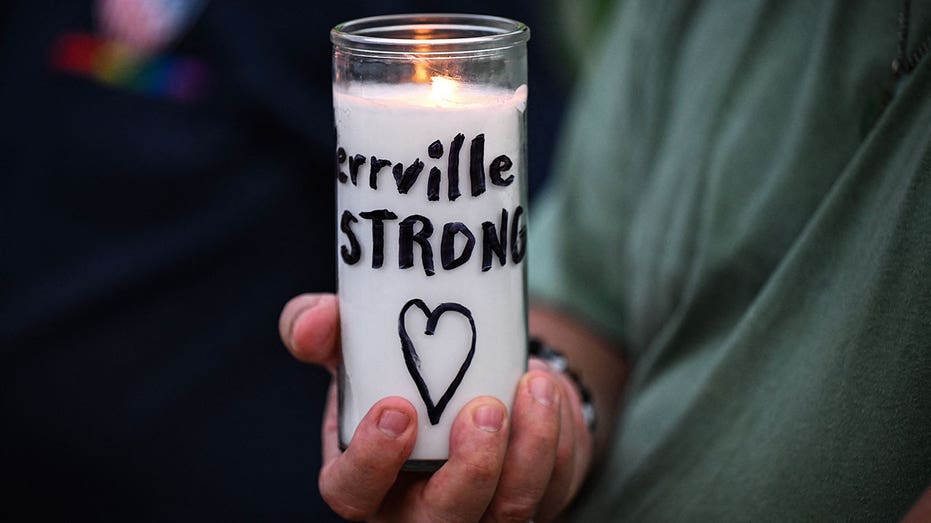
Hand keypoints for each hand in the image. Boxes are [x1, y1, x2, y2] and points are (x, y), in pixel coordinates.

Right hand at [279, 293, 593, 521]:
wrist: (465, 386)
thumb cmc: (400, 379)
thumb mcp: (355, 351)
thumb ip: (323, 330)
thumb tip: (315, 321)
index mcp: (366, 478)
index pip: (354, 494)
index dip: (373, 463)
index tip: (398, 409)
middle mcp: (420, 510)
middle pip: (444, 521)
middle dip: (471, 470)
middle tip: (484, 409)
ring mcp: (480, 513)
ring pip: (510, 511)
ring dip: (531, 450)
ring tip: (534, 385)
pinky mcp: (535, 501)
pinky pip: (555, 485)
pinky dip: (560, 438)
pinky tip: (550, 392)